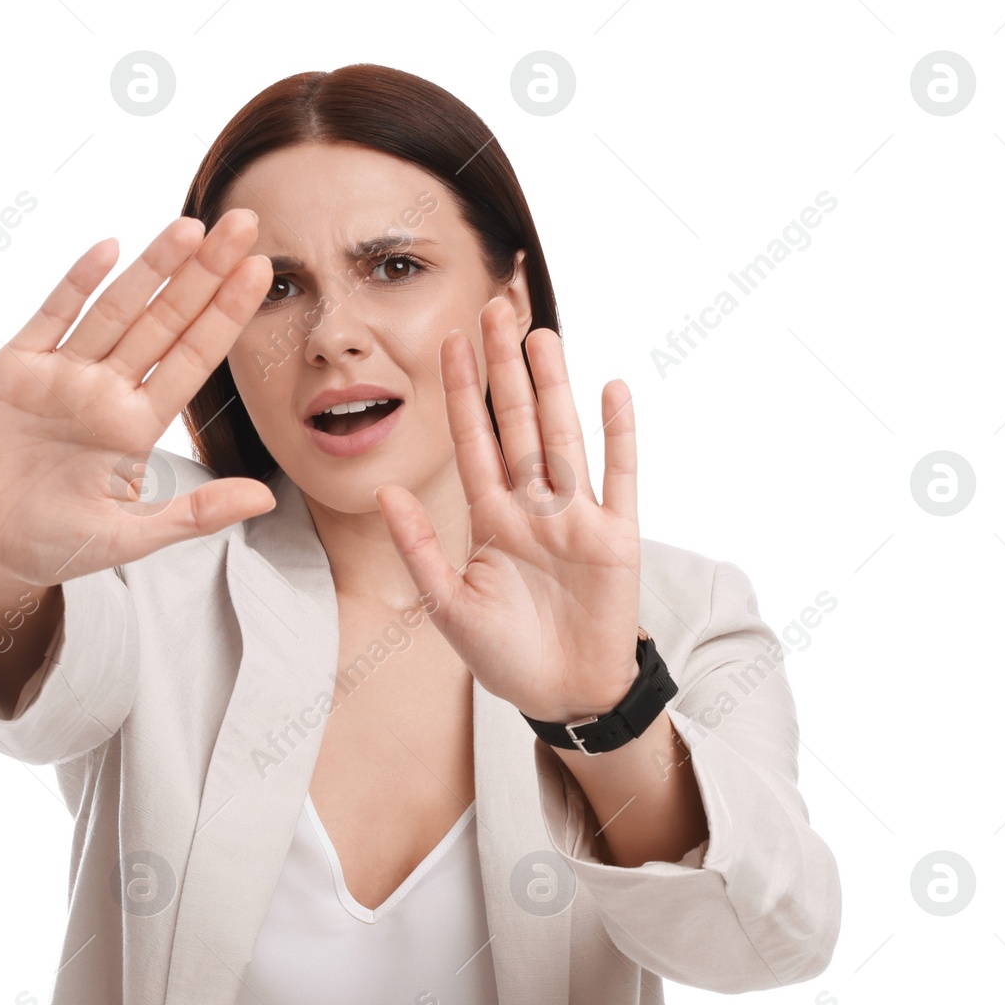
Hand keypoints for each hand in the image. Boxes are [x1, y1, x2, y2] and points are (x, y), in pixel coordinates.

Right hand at [0, 210, 274, 593]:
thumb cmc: (58, 544)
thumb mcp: (133, 538)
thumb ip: (196, 514)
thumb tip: (265, 498)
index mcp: (138, 425)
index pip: (194, 359)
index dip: (226, 315)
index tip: (262, 272)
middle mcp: (106, 391)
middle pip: (165, 321)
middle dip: (204, 273)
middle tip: (245, 222)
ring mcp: (62, 375)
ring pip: (115, 310)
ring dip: (152, 268)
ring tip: (192, 227)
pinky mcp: (15, 369)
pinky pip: (51, 318)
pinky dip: (76, 284)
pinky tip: (109, 249)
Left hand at [374, 298, 642, 723]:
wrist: (562, 695)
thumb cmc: (504, 656)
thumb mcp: (448, 606)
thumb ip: (420, 549)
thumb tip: (386, 493)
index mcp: (490, 519)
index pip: (472, 442)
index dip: (460, 393)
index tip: (449, 342)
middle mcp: (533, 508)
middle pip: (517, 424)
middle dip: (505, 370)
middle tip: (495, 310)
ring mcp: (576, 518)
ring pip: (562, 438)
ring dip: (553, 388)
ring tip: (542, 336)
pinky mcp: (616, 538)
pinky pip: (619, 477)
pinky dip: (618, 436)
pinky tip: (613, 389)